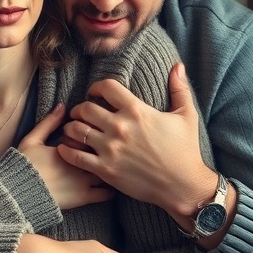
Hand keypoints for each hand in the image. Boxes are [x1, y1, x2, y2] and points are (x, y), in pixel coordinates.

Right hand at [19, 103, 114, 209]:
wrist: (18, 193)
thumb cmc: (24, 165)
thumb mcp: (33, 139)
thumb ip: (49, 123)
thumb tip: (63, 106)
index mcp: (71, 146)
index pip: (94, 135)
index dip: (98, 135)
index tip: (97, 136)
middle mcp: (81, 161)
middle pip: (105, 152)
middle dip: (108, 152)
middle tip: (109, 152)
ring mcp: (84, 180)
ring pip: (109, 171)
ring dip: (111, 169)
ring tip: (111, 168)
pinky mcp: (84, 197)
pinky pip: (107, 194)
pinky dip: (111, 189)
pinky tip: (109, 185)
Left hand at [58, 63, 217, 218]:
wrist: (183, 186)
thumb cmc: (185, 151)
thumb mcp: (187, 116)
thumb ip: (180, 89)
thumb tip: (178, 65)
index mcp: (137, 111)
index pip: (106, 88)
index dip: (96, 87)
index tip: (95, 93)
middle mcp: (121, 127)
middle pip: (86, 108)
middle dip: (80, 108)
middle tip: (81, 113)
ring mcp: (111, 149)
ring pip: (77, 130)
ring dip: (71, 127)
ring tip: (73, 128)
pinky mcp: (105, 170)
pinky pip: (76, 156)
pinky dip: (66, 149)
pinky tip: (65, 147)